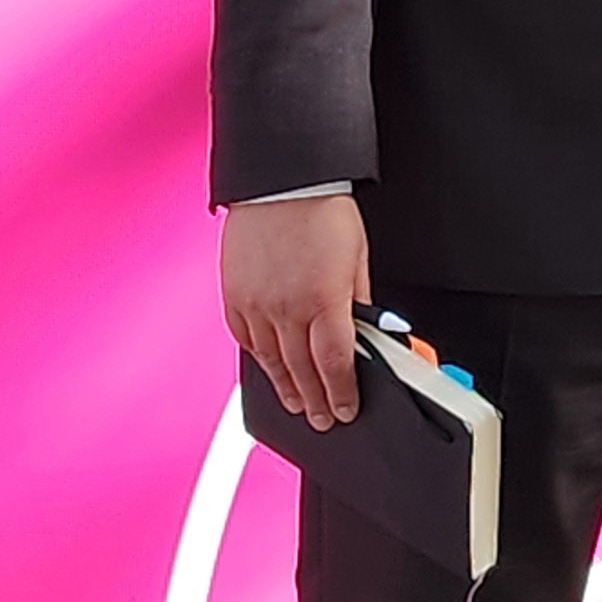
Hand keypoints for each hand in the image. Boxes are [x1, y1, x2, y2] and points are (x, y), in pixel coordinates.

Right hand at [223, 193, 369, 429]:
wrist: (282, 182)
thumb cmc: (324, 211)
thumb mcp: (359, 256)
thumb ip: (359, 300)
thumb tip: (366, 331)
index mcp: (325, 300)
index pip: (336, 364)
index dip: (342, 394)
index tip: (345, 410)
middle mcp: (288, 309)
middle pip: (302, 372)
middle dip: (315, 401)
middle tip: (322, 419)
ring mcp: (257, 305)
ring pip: (271, 363)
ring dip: (285, 388)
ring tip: (296, 404)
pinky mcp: (234, 298)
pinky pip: (245, 341)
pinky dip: (259, 360)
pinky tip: (268, 370)